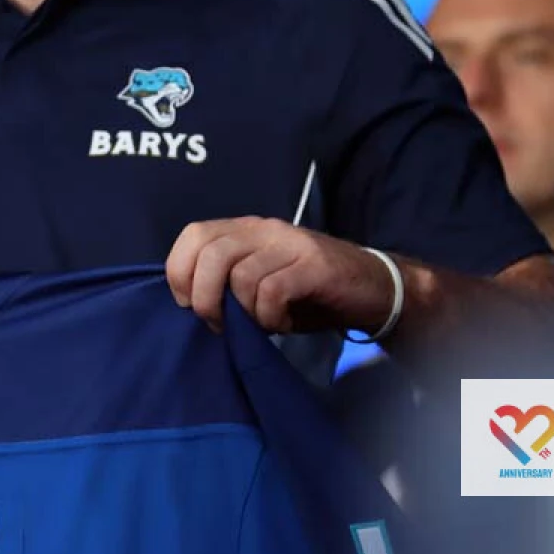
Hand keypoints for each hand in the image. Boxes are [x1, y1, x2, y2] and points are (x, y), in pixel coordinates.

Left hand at [164, 217, 396, 335]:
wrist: (373, 289)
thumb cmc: (309, 292)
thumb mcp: (259, 282)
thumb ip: (226, 283)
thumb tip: (189, 303)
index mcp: (245, 229)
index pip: (193, 234)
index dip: (180, 271)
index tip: (188, 305)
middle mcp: (265, 229)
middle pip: (211, 254)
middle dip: (205, 298)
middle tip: (219, 324)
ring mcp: (291, 244)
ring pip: (241, 276)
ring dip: (244, 313)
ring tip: (261, 324)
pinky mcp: (315, 265)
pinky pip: (273, 291)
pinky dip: (269, 317)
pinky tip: (281, 324)